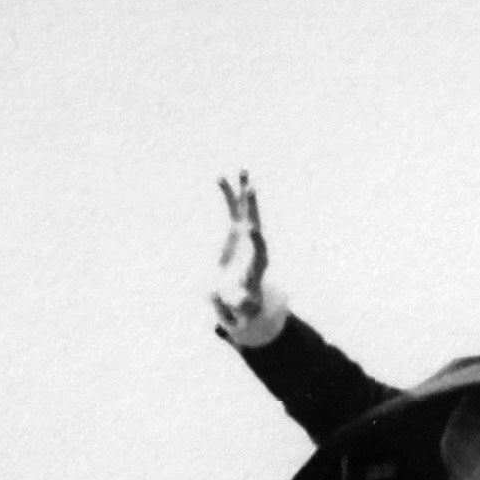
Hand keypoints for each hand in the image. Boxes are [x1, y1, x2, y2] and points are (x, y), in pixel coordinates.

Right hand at [210, 172, 278, 342]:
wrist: (243, 294)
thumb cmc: (242, 303)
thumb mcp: (240, 308)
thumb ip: (237, 307)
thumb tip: (230, 310)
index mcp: (257, 262)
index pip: (259, 248)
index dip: (256, 239)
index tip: (252, 229)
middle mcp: (255, 243)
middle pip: (256, 222)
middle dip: (254, 207)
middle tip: (252, 188)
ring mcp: (246, 233)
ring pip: (246, 209)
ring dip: (243, 190)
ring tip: (242, 170)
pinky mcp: (237, 229)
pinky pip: (232, 208)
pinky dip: (227, 194)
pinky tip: (220, 177)